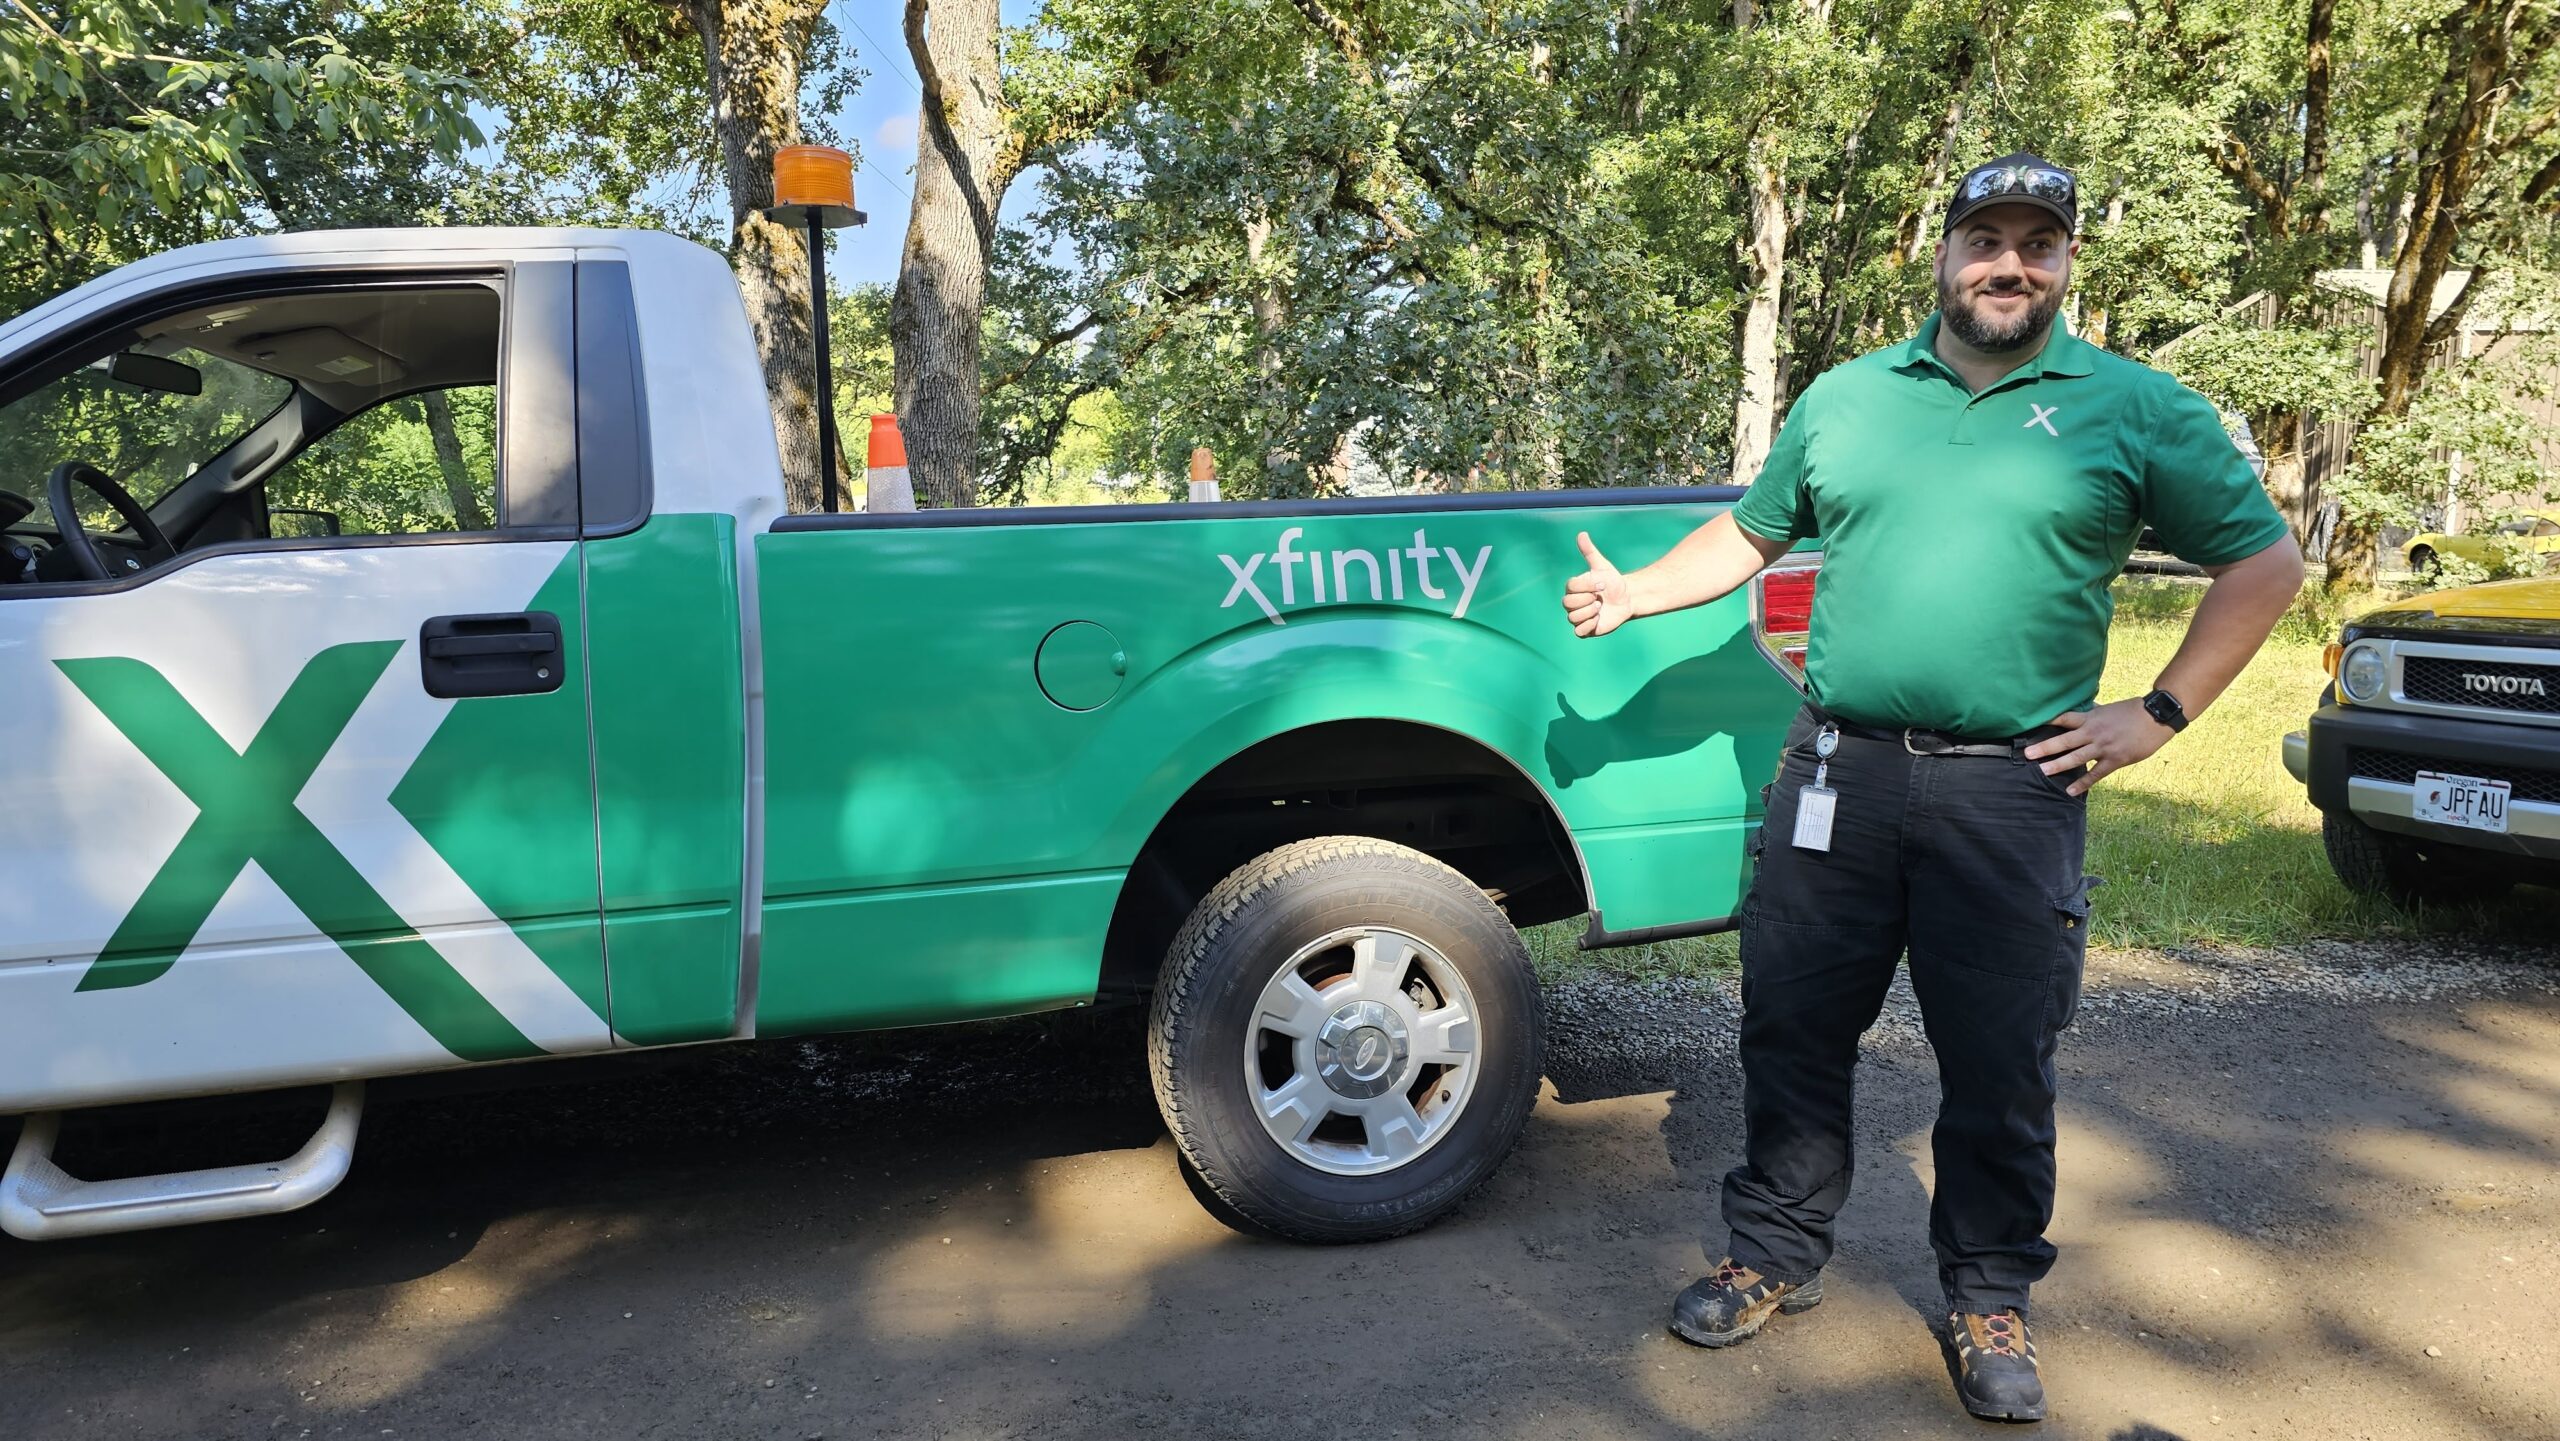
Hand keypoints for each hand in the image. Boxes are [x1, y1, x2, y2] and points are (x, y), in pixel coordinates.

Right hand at [1562, 532, 1634, 636]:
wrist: (1626, 599)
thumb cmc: (1613, 582)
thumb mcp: (1602, 566)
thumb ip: (1589, 552)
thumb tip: (1581, 534)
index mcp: (1574, 588)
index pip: (1570, 587)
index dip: (1587, 586)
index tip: (1603, 584)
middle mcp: (1573, 602)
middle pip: (1567, 603)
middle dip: (1587, 600)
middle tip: (1600, 598)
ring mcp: (1578, 616)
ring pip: (1573, 617)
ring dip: (1590, 612)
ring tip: (1601, 607)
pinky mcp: (1586, 629)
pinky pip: (1578, 631)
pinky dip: (1589, 625)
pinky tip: (1599, 618)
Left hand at [2024, 699, 2174, 795]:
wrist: (2156, 717)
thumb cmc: (2132, 711)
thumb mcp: (2108, 709)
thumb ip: (2093, 714)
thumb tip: (2082, 711)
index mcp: (2091, 719)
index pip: (2065, 719)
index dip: (2048, 722)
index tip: (2032, 727)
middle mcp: (2093, 733)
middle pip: (2065, 741)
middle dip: (2045, 748)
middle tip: (2028, 754)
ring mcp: (2103, 747)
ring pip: (2077, 758)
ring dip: (2058, 765)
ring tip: (2042, 771)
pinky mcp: (2115, 760)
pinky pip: (2096, 774)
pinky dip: (2083, 783)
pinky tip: (2070, 791)